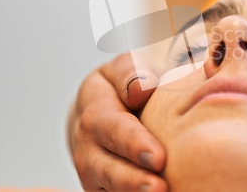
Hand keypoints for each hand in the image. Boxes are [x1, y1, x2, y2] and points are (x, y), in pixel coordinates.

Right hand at [67, 53, 166, 191]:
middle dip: (131, 180)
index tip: (158, 157)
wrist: (103, 111)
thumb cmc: (123, 86)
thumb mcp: (125, 68)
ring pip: (107, 188)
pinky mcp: (102, 188)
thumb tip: (140, 89)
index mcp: (94, 110)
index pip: (112, 127)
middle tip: (159, 187)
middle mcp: (87, 146)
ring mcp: (92, 172)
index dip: (133, 144)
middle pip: (104, 167)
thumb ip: (131, 72)